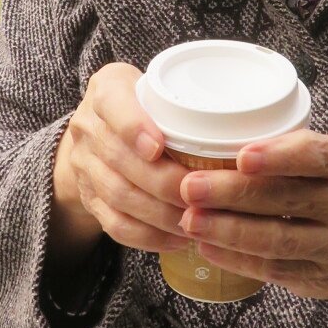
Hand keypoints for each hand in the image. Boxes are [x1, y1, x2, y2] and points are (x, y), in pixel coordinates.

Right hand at [52, 63, 188, 256]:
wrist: (96, 133)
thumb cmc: (142, 105)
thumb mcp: (155, 87)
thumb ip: (183, 100)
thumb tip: (243, 124)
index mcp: (106, 90)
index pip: (114, 105)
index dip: (134, 128)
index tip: (159, 148)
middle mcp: (88, 127)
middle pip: (120, 159)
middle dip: (163, 182)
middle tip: (200, 195)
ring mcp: (84, 165)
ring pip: (119, 196)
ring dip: (161, 214)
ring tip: (196, 221)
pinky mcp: (89, 199)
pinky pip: (115, 225)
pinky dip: (149, 236)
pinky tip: (178, 239)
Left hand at [179, 129, 327, 327]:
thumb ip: (295, 150)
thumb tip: (223, 144)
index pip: (317, 157)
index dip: (279, 156)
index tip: (242, 155)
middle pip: (285, 200)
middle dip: (232, 193)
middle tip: (189, 187)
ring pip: (276, 240)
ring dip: (227, 231)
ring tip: (189, 220)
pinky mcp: (320, 278)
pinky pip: (273, 270)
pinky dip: (236, 259)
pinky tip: (207, 247)